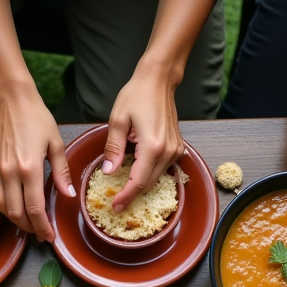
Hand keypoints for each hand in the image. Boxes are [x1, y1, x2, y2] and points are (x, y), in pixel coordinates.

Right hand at [0, 85, 73, 242]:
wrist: (10, 99)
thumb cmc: (36, 117)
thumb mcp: (56, 143)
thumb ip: (61, 172)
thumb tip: (67, 196)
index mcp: (30, 169)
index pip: (35, 209)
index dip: (42, 228)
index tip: (49, 237)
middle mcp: (9, 173)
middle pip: (17, 213)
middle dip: (30, 227)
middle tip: (40, 232)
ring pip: (0, 207)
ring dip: (13, 218)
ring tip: (26, 220)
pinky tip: (6, 203)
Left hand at [103, 63, 184, 209]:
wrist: (158, 80)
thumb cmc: (138, 94)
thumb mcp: (118, 120)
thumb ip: (113, 148)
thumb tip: (108, 171)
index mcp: (152, 147)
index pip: (138, 182)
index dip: (126, 197)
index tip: (115, 206)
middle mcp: (168, 151)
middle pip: (148, 184)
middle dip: (132, 195)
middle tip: (116, 203)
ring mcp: (175, 150)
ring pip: (156, 178)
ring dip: (141, 185)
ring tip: (124, 190)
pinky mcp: (177, 147)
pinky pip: (163, 168)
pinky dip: (149, 174)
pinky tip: (137, 173)